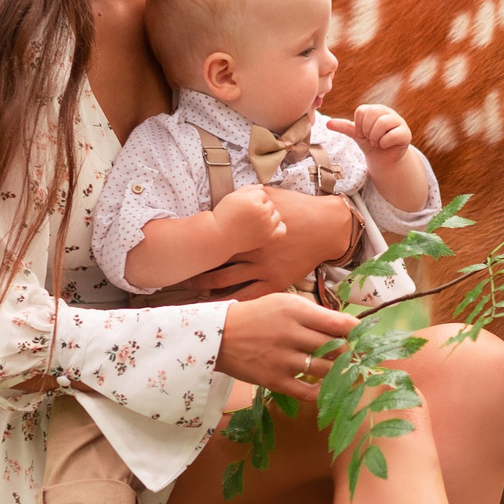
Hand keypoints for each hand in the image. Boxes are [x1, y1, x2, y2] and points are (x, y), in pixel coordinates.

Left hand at [190, 190, 358, 297]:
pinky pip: (250, 296)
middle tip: (176, 278)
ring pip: (227, 284)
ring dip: (207, 289)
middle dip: (194, 272)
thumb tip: (224, 196)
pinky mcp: (276, 283)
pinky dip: (232, 302)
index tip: (180, 251)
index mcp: (249, 231)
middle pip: (215, 264)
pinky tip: (220, 308)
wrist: (327, 227)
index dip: (196, 247)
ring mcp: (264, 270)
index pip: (215, 241)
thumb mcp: (269, 195)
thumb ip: (246, 198)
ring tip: (191, 293)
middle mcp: (253, 251)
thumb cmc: (298, 207)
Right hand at [210, 185, 287, 250]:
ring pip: (276, 215)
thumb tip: (262, 186)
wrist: (219, 237)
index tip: (245, 206)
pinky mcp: (268, 237)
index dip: (253, 199)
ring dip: (269, 217)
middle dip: (261, 207)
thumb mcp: (233, 197)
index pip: (263, 194)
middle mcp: (262, 212)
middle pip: (270, 204)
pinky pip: (282, 229)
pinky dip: (277, 227)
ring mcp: (267, 226)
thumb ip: (248, 189)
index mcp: (253, 200)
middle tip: (248, 215)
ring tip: (256, 222)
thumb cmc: (223, 215)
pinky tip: (268, 227)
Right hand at [215, 291, 356, 401]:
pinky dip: (321, 391)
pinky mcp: (274, 380)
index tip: (366, 337)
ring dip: (339, 372)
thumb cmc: (257, 316)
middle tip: (359, 356)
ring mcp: (282, 360)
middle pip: (336, 348)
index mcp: (295, 311)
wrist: (219, 336)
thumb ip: (312, 313)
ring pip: (326, 370)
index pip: (337, 323)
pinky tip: (324, 386)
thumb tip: (345, 326)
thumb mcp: (284, 303)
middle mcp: (290, 334)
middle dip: (351, 353)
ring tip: (346, 371)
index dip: (357, 332)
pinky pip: (307, 392)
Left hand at [328, 104, 412, 156]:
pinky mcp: (406, 133)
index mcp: (375, 109)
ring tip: (378, 142)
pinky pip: (392, 135)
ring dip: (375, 138)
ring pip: (382, 123)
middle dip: (367, 131)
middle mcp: (388, 112)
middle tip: (371, 139)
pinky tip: (386, 145)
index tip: (363, 133)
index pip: (361, 111)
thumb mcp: (356, 134)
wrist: (383, 159)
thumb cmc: (370, 143)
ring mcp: (399, 122)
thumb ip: (344, 127)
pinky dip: (385, 143)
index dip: (359, 125)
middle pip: (372, 114)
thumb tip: (327, 123)